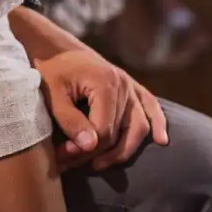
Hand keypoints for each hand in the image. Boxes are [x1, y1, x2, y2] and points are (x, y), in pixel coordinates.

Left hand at [34, 44, 168, 170]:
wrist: (54, 48)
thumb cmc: (50, 70)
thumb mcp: (52, 94)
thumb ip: (70, 120)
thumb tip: (91, 147)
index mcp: (104, 83)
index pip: (103, 130)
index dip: (84, 149)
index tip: (64, 155)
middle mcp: (122, 84)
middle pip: (118, 132)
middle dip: (96, 153)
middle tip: (72, 162)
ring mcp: (129, 85)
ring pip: (138, 126)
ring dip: (123, 150)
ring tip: (100, 164)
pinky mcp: (131, 86)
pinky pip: (151, 106)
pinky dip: (158, 123)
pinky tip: (161, 140)